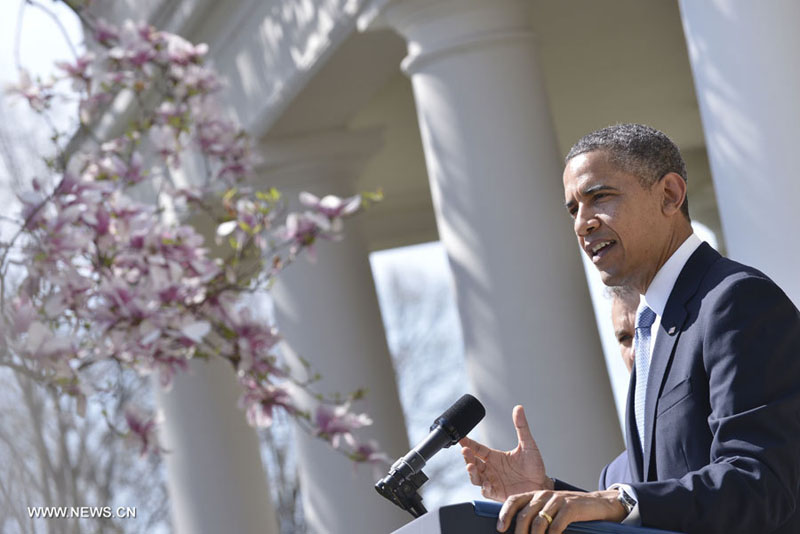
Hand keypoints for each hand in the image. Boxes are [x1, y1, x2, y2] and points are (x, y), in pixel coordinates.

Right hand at [459, 405, 550, 501]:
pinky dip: (483, 488)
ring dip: (471, 472)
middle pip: (473, 462)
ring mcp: (493, 481)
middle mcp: (491, 469)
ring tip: (470, 466)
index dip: (468, 443)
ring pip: (475, 477)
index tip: (461, 438)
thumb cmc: (535, 465)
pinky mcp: (498, 493)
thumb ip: (521, 427)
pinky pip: (486, 491)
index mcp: (495, 457)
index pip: (478, 448)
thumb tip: (518, 408)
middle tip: (465, 450)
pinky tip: (486, 483)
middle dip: (467, 456)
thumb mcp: (528, 444)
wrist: (543, 484)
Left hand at [497, 489, 625, 533]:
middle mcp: (544, 495)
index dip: (504, 514)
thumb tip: (518, 529)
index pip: (514, 501)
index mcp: (536, 494)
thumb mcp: (550, 507)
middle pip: (524, 515)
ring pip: (538, 522)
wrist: (598, 503)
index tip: (500, 528)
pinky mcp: (570, 507)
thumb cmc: (570, 509)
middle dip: (519, 532)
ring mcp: (558, 500)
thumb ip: (535, 514)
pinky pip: (556, 526)